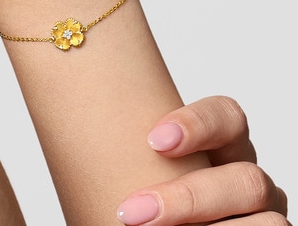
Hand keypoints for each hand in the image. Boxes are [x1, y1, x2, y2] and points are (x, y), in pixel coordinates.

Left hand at [117, 96, 289, 224]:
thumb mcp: (127, 169)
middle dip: (187, 198)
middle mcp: (247, 178)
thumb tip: (65, 122)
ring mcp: (264, 216)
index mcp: (220, 147)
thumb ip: (124, 149)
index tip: (153, 140)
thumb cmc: (132, 203)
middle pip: (247, 177)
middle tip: (130, 212)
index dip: (198, 123)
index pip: (228, 116)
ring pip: (265, 219)